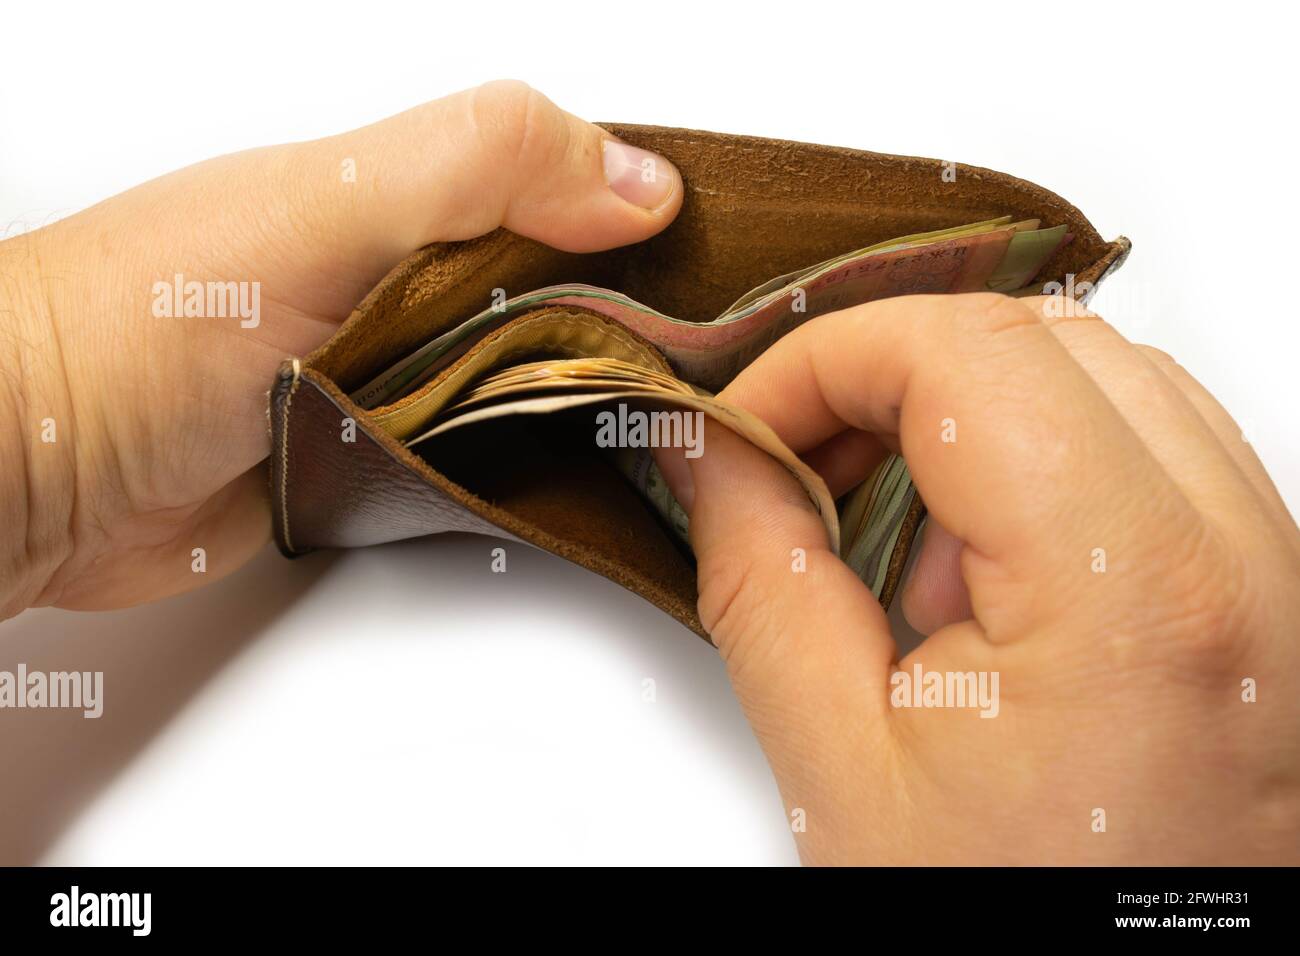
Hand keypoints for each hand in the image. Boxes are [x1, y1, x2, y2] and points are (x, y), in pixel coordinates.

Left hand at [0, 81, 681, 617]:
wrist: (39, 465)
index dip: (657, 217)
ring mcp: (406, 376)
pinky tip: (589, 479)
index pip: (572, 186)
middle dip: (645, 323)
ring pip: (540, 384)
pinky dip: (536, 471)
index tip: (740, 268)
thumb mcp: (330, 201)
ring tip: (686, 429)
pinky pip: (486, 462)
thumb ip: (480, 165)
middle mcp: (419, 281)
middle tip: (729, 367)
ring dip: (598, 405)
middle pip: (572, 292)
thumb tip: (640, 176)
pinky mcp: (388, 465)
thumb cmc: (148, 317)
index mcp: (414, 196)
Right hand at [660, 293, 1299, 863]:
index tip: (748, 424)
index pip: (963, 352)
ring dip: (967, 418)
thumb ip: (759, 579)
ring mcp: (1280, 571)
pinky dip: (1042, 461)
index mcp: (1135, 593)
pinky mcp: (1273, 592)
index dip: (822, 360)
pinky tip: (983, 572)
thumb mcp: (844, 772)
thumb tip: (712, 453)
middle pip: (1038, 338)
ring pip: (1104, 375)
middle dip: (889, 380)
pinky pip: (1154, 447)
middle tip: (801, 468)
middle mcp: (1244, 561)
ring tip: (895, 545)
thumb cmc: (1023, 926)